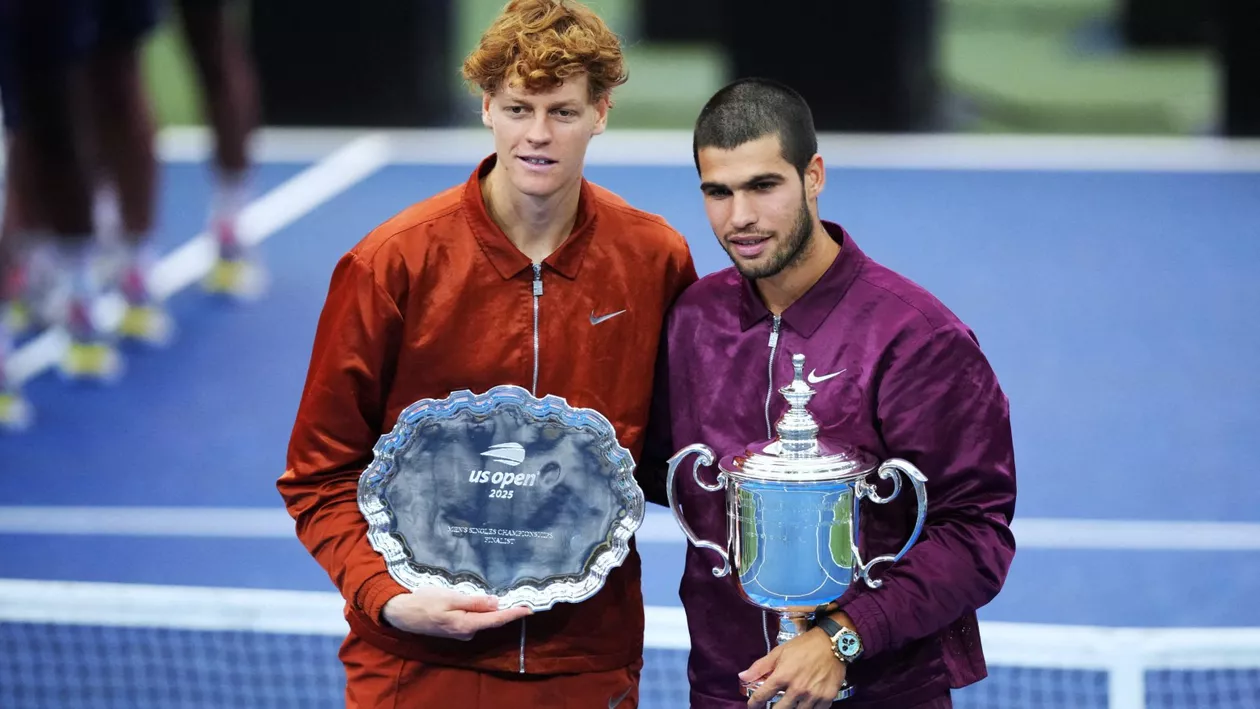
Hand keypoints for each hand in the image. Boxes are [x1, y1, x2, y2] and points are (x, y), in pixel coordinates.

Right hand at [381, 587, 532, 639]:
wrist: (402, 613)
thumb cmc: (424, 602)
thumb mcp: (450, 598)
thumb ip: (473, 602)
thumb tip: (496, 603)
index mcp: (467, 625)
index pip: (497, 620)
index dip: (514, 614)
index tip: (530, 608)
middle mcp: (467, 632)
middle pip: (492, 621)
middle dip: (507, 611)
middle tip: (522, 598)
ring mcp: (460, 632)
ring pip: (483, 620)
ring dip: (494, 610)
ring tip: (507, 596)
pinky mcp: (455, 628)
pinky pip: (474, 619)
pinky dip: (482, 611)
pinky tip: (485, 601)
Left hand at [739, 627, 846, 708]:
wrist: (833, 642)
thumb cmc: (804, 646)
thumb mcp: (779, 652)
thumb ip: (760, 667)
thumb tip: (742, 677)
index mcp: (782, 676)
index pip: (762, 696)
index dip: (754, 704)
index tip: (753, 706)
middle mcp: (797, 688)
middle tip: (774, 706)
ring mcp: (813, 695)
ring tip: (791, 703)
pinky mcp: (827, 698)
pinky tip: (806, 704)